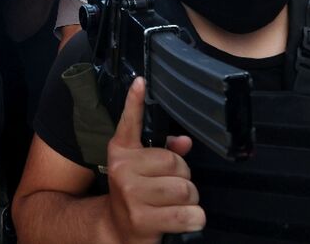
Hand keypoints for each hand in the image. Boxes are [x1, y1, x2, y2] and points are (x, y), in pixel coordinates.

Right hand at [105, 77, 203, 242]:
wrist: (116, 229)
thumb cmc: (136, 195)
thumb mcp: (143, 171)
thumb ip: (164, 153)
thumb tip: (185, 142)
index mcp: (121, 152)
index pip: (129, 123)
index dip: (134, 101)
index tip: (141, 81)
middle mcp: (122, 169)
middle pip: (177, 163)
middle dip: (184, 178)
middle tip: (171, 190)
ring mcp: (131, 193)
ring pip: (186, 188)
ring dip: (190, 201)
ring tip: (174, 206)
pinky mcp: (142, 218)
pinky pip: (188, 213)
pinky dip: (194, 219)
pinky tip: (182, 220)